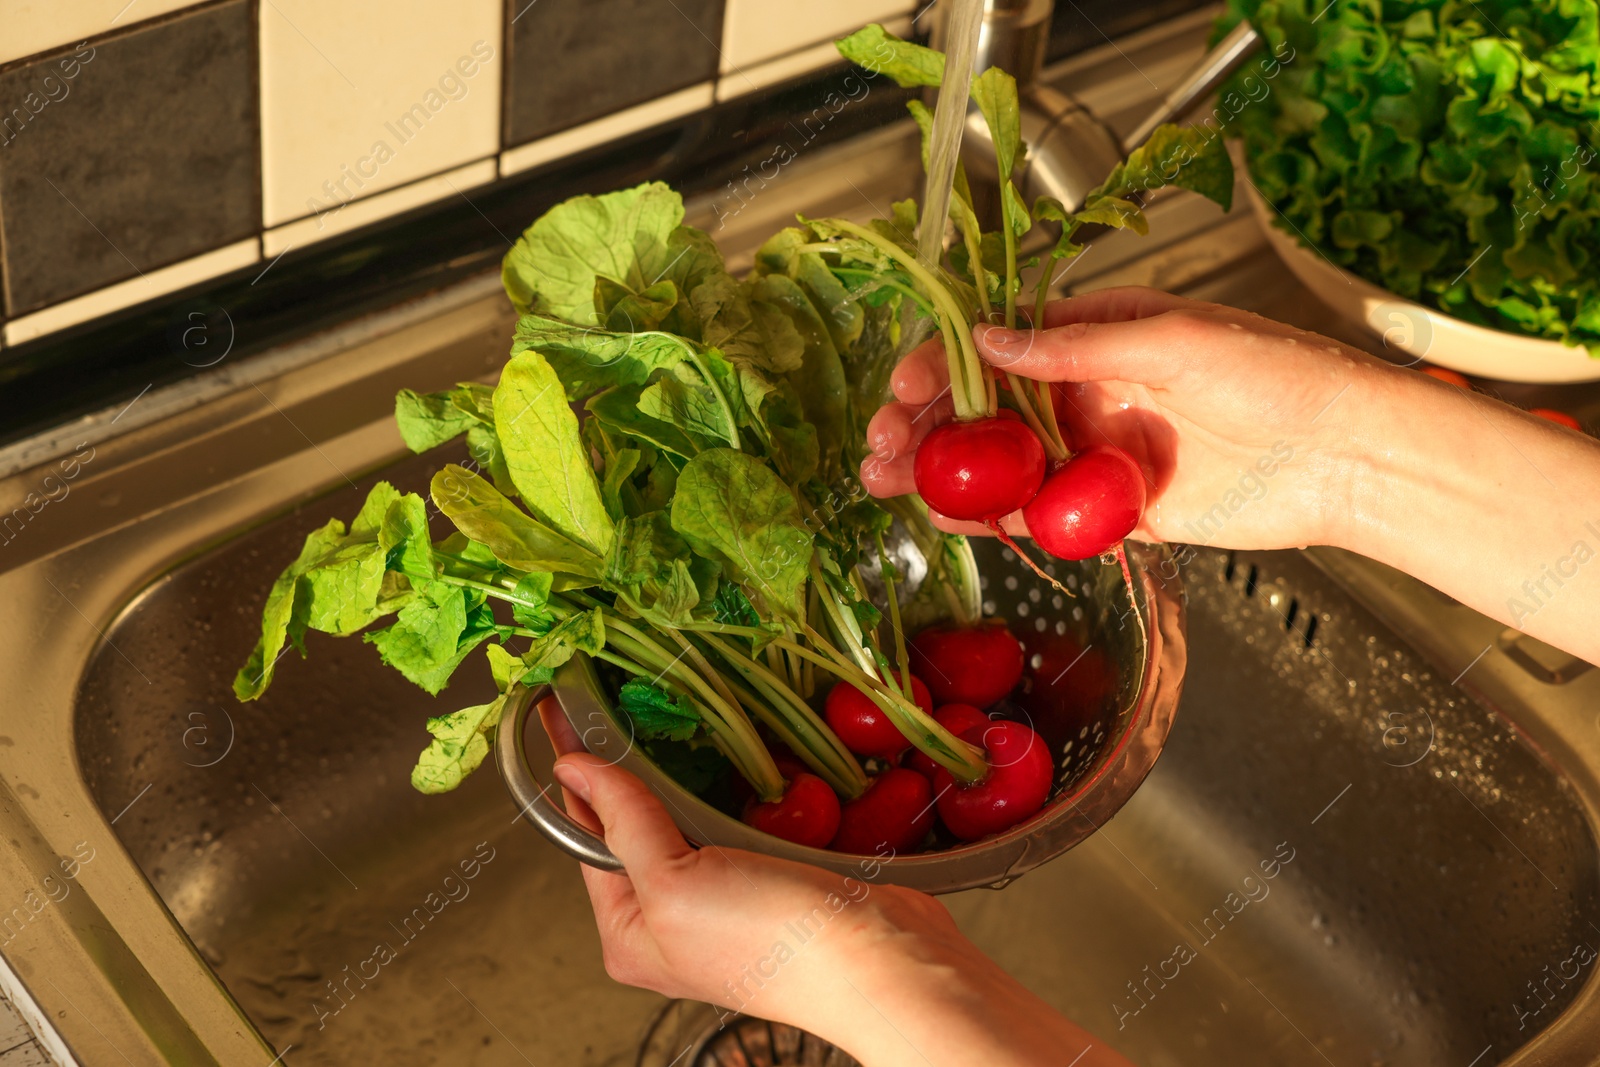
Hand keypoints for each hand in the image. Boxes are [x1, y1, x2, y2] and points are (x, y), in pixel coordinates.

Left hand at [537, 698, 1132, 1064]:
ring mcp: (726, 896)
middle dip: (632, 767)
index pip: (586, 837)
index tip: (565, 713)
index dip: (579, 773)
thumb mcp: (674, 882)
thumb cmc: (772, 943)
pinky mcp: (775, 874)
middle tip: (618, 697)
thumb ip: (624, 823)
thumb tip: (575, 768)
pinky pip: (741, 817)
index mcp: (631, 934)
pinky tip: (738, 750)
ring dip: (689, 769)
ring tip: (670, 711)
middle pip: (637, 824)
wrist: (880, 961)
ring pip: (691, 814)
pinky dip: (739, 784)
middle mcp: (673, 919)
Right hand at [862, 286, 1400, 550]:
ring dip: (938, 473)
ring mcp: (1092, 453)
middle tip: (878, 448)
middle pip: (981, 408)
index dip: (942, 364)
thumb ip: (1076, 348)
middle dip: (922, 424)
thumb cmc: (1277, 375)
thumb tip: (990, 342)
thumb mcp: (1173, 340)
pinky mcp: (1110, 511)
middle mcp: (1084, 391)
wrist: (1344, 456)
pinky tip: (944, 520)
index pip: (996, 345)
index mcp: (1096, 336)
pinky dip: (988, 518)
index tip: (904, 390)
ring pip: (996, 463)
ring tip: (884, 484)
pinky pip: (1035, 513)